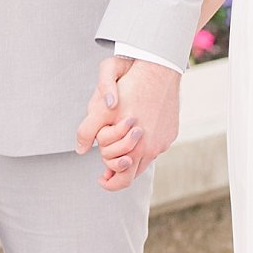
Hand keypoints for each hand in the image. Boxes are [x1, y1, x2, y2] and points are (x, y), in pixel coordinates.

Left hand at [75, 57, 180, 191]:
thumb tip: (80, 150)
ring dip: (133, 156)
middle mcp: (154, 149)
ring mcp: (164, 140)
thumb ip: (88, 131)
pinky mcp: (171, 132)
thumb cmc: (129, 87)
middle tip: (107, 168)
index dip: (110, 180)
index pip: (123, 179)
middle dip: (119, 170)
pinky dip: (145, 144)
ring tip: (119, 147)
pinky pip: (157, 145)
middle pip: (135, 172)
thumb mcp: (101, 109)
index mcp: (136, 149)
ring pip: (147, 158)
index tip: (101, 176)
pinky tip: (136, 131)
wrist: (158, 71)